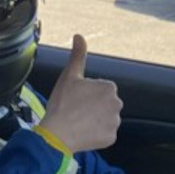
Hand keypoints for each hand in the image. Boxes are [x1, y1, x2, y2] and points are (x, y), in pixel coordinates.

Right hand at [38, 35, 121, 153]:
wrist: (57, 134)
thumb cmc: (61, 104)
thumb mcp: (68, 76)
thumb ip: (78, 55)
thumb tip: (79, 36)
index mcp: (109, 87)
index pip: (100, 89)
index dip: (86, 94)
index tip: (75, 99)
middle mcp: (117, 104)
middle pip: (104, 104)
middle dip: (93, 106)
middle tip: (75, 111)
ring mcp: (115, 122)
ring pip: (105, 118)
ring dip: (95, 120)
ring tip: (78, 122)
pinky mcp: (111, 138)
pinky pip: (104, 134)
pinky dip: (95, 134)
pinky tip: (83, 132)